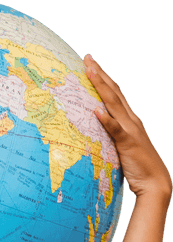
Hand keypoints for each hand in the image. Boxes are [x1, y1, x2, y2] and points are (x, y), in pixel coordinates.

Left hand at [83, 55, 171, 200]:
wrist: (155, 183)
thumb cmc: (138, 169)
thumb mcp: (122, 149)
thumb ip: (111, 139)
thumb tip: (95, 135)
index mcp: (130, 121)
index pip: (115, 94)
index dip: (104, 78)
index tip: (91, 64)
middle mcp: (131, 120)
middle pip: (114, 92)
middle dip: (100, 74)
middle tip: (87, 58)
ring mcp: (131, 130)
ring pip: (114, 104)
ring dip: (101, 86)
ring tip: (90, 71)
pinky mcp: (128, 144)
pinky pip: (115, 129)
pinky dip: (106, 119)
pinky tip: (96, 111)